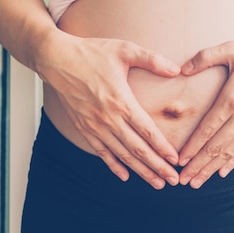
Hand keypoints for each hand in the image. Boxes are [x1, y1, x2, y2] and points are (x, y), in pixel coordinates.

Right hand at [37, 34, 180, 188]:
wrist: (56, 59)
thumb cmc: (91, 52)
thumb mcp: (125, 50)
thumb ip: (152, 60)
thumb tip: (177, 69)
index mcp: (121, 101)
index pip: (147, 131)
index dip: (162, 148)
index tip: (175, 160)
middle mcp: (108, 118)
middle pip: (137, 149)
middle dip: (157, 167)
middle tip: (174, 180)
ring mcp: (94, 125)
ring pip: (121, 155)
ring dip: (140, 171)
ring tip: (156, 183)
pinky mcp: (83, 127)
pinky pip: (101, 151)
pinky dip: (113, 165)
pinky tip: (125, 176)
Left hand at [178, 38, 233, 188]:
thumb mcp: (231, 48)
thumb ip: (204, 57)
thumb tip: (180, 69)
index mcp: (232, 99)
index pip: (207, 130)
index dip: (192, 148)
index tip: (179, 161)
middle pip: (216, 147)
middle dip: (198, 166)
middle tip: (183, 181)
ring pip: (231, 152)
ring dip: (212, 169)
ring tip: (197, 183)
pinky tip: (222, 172)